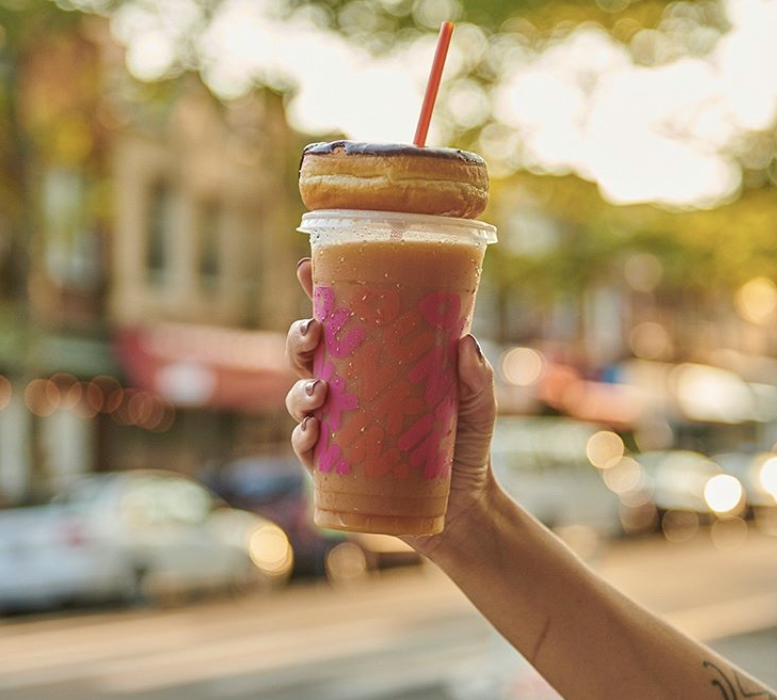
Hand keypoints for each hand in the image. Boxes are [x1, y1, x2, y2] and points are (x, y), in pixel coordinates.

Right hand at [285, 257, 498, 555]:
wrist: (465, 507)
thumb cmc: (467, 443)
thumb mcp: (478, 403)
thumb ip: (476, 375)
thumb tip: (465, 342)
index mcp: (378, 363)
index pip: (344, 322)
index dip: (320, 293)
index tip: (307, 269)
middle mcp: (353, 389)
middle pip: (310, 354)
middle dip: (299, 337)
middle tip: (313, 333)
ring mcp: (341, 426)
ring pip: (300, 396)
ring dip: (299, 389)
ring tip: (319, 393)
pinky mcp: (337, 465)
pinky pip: (307, 448)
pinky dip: (302, 438)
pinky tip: (311, 433)